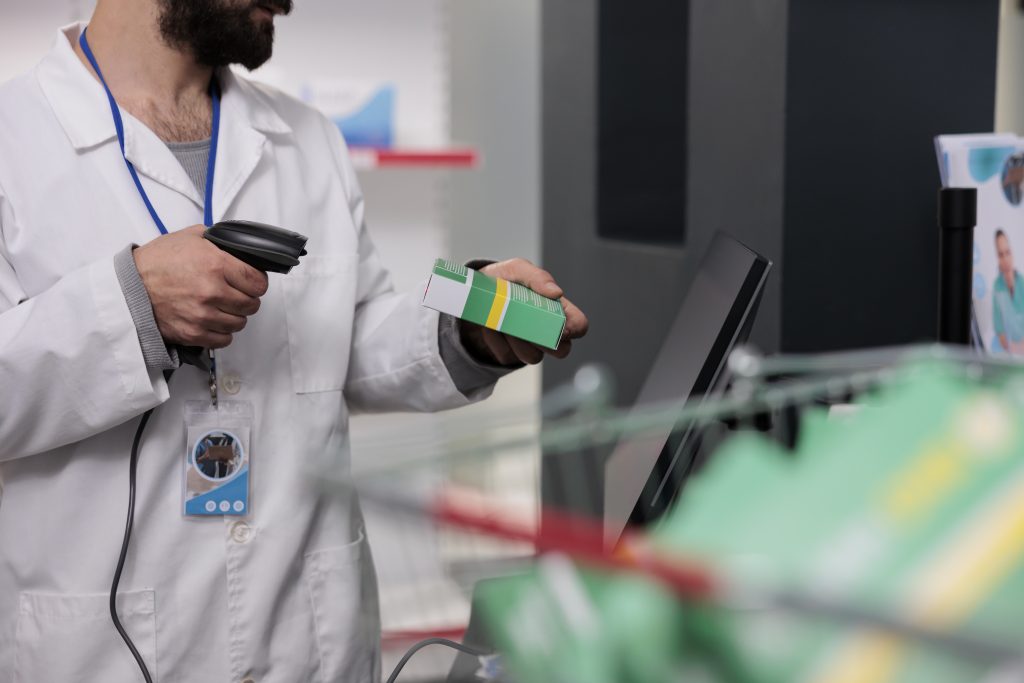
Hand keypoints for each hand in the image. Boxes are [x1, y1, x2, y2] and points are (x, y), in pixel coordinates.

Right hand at [133, 225, 268, 348]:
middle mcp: (212, 291)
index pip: (258, 283)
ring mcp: (203, 315)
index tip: (250, 282)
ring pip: (240, 323)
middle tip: (235, 294)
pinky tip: (213, 320)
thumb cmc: (157, 261)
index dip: (256, 282)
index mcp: (216, 264)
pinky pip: (224, 340)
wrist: (129, 286)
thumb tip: (240, 246)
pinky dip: (222, 332)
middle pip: (252, 305)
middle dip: (246, 298)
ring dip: (234, 316)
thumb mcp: (191, 237)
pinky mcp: (193, 333)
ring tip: (222, 307)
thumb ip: (220, 240)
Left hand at [458, 258, 587, 365]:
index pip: (580, 326)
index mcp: (556, 308)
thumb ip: (537, 277)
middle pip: (562, 351)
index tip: (556, 322)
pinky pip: (507, 357)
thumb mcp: (517, 269)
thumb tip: (556, 292)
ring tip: (501, 320)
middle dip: (542, 339)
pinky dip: (496, 341)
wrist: (473, 293)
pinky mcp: (509, 354)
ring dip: (516, 340)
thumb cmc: (503, 279)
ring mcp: (530, 345)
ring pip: (534, 358)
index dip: (573, 329)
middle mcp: (547, 331)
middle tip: (524, 323)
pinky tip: (490, 326)